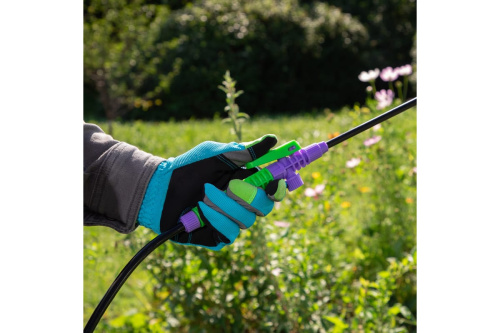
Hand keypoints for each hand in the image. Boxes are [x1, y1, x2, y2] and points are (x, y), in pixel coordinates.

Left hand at [137, 135, 286, 249]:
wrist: (160, 188)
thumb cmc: (188, 168)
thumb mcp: (217, 154)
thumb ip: (245, 151)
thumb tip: (273, 140)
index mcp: (246, 183)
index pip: (273, 189)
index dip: (279, 187)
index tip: (276, 182)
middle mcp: (242, 203)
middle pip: (265, 207)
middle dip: (251, 196)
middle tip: (233, 185)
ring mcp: (230, 221)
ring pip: (247, 219)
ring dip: (225, 204)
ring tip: (205, 193)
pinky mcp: (217, 236)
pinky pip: (230, 232)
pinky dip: (216, 219)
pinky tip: (201, 210)